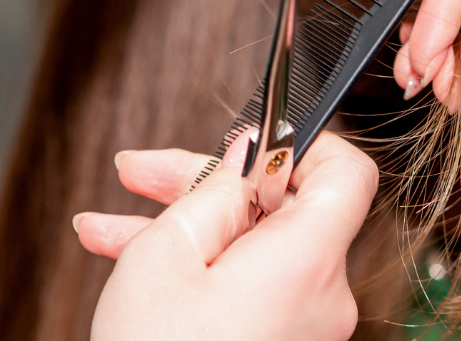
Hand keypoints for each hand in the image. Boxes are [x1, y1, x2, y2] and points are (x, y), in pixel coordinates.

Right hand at [75, 133, 377, 340]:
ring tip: (112, 217)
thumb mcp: (166, 254)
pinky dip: (201, 268)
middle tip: (145, 169)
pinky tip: (128, 253)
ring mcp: (303, 326)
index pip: (348, 174)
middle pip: (284, 208)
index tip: (249, 138)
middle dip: (211, 183)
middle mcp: (322, 294)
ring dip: (189, 225)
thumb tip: (247, 155)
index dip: (302, 143)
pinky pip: (250, 287)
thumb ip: (214, 191)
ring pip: (254, 248)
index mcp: (308, 260)